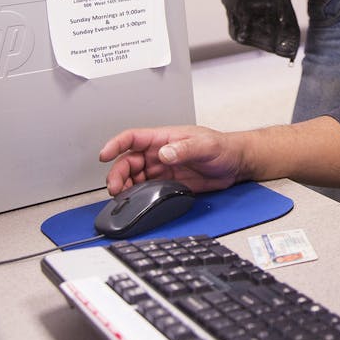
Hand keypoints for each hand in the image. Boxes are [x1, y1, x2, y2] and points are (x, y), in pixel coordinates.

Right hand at [98, 125, 247, 194]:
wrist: (236, 164)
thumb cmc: (223, 148)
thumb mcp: (206, 145)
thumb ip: (184, 149)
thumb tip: (164, 153)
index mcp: (164, 138)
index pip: (133, 137)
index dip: (116, 144)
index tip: (104, 155)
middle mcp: (159, 153)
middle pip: (128, 161)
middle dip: (117, 173)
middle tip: (115, 188)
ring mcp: (162, 169)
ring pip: (134, 177)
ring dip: (125, 186)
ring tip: (122, 197)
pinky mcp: (168, 184)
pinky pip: (146, 189)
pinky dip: (137, 195)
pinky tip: (136, 202)